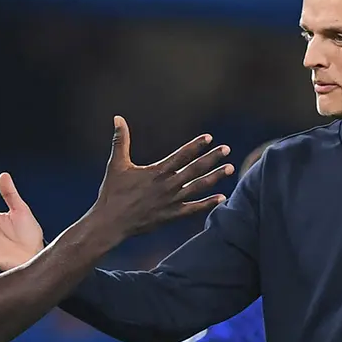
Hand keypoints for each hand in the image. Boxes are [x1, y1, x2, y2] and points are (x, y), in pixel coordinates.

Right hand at [89, 116, 231, 239]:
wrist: (111, 222)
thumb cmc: (112, 192)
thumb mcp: (116, 164)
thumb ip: (121, 140)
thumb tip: (117, 118)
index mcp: (157, 172)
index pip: (181, 155)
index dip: (196, 145)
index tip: (209, 138)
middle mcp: (167, 185)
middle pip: (195, 169)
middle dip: (212, 158)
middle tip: (226, 149)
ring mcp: (171, 201)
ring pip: (198, 187)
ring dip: (215, 177)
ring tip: (230, 168)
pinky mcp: (171, 216)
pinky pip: (194, 209)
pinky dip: (208, 204)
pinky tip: (222, 198)